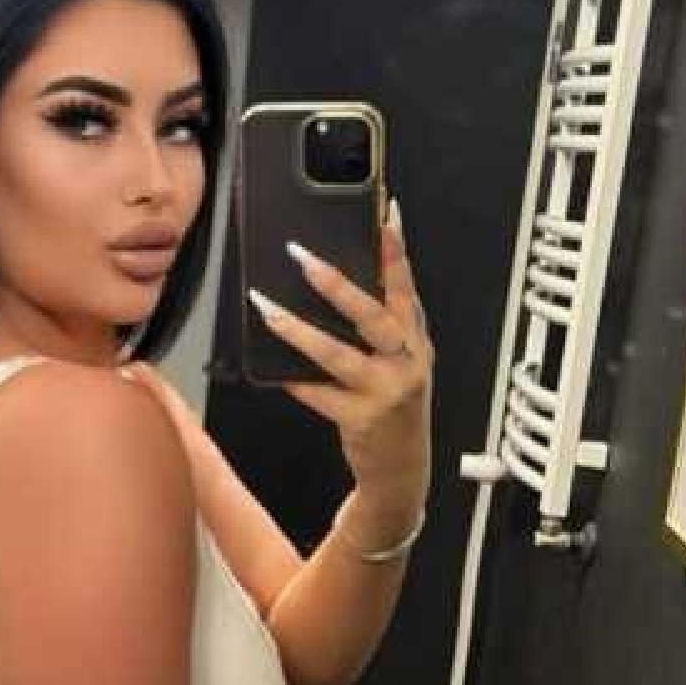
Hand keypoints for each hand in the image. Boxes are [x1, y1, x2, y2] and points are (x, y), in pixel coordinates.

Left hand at [248, 197, 432, 512]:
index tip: (385, 215)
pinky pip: (319, 394)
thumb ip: (386, 326)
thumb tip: (340, 281)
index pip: (406, 288)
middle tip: (302, 257)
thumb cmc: (395, 406)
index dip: (396, 252)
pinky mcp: (361, 419)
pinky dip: (295, 380)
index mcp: (416, 341)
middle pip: (373, 316)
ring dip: (299, 330)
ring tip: (269, 309)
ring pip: (338, 355)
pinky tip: (274, 369)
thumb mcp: (403, 362)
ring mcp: (385, 392)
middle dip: (336, 284)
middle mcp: (406, 363)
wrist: (402, 469)